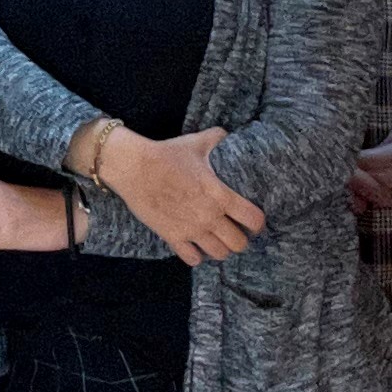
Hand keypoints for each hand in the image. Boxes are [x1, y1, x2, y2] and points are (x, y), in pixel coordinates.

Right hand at [95, 123, 262, 265]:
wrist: (134, 167)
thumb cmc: (166, 154)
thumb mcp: (196, 143)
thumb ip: (217, 138)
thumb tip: (227, 132)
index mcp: (220, 195)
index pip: (254, 220)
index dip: (258, 223)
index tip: (254, 221)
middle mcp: (209, 216)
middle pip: (239, 244)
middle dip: (241, 239)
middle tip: (235, 232)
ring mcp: (191, 229)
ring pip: (219, 254)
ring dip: (221, 248)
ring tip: (217, 240)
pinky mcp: (172, 236)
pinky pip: (192, 258)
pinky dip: (197, 255)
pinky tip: (195, 246)